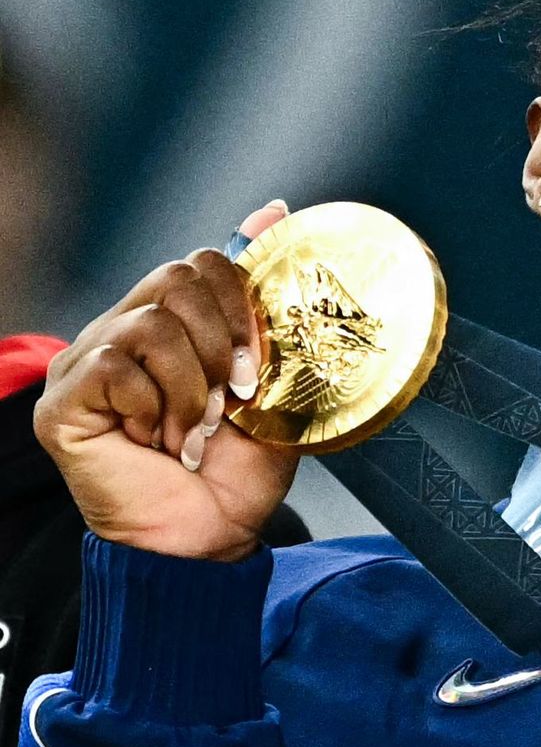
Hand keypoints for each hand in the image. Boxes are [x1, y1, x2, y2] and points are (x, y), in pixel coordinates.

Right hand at [36, 202, 299, 561]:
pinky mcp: (61, 403)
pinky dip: (154, 405)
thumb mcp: (274, 382)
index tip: (261, 361)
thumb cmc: (237, 468)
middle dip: (224, 339)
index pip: (202, 264)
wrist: (210, 535)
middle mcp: (120, 334)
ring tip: (196, 428)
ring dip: (193, 385)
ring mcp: (84, 366)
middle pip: (177, 277)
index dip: (242, 302)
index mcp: (171, 326)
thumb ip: (267, 307)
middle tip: (235, 396)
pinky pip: (113, 365)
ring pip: (150, 324)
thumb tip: (274, 210)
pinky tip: (158, 439)